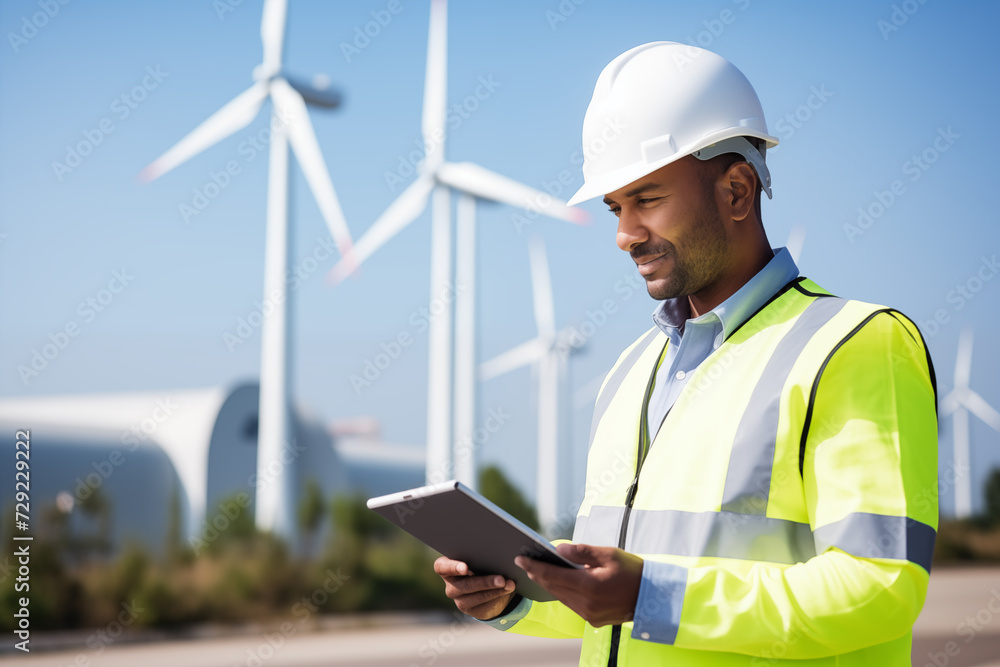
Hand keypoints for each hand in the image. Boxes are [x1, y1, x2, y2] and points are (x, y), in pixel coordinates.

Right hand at [433, 557, 516, 619]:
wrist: (488, 582)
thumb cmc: (480, 561)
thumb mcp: (478, 556)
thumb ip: (480, 553)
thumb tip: (495, 549)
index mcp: (446, 566)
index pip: (441, 567)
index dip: (452, 567)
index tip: (465, 567)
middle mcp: (450, 584)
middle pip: (463, 585)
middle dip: (484, 582)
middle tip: (501, 579)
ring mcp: (458, 599)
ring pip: (475, 597)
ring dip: (494, 590)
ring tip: (509, 584)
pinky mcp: (470, 609)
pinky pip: (483, 605)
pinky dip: (498, 595)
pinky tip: (507, 589)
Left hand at [515, 543, 642, 626]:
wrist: (652, 596)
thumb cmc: (632, 571)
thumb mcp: (609, 554)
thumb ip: (582, 552)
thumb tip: (559, 550)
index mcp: (591, 586)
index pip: (554, 576)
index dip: (535, 567)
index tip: (520, 558)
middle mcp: (587, 604)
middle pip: (553, 588)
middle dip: (537, 574)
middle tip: (525, 562)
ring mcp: (589, 614)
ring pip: (560, 597)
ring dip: (548, 584)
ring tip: (538, 569)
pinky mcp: (592, 620)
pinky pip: (570, 604)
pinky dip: (561, 592)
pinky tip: (557, 582)